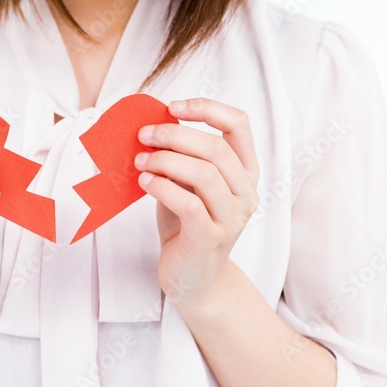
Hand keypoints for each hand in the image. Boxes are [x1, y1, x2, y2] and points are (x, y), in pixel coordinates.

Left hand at [135, 98, 259, 308]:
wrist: (195, 279)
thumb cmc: (189, 226)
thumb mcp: (189, 185)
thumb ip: (182, 157)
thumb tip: (155, 125)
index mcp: (246, 172)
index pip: (239, 125)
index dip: (208, 108)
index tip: (174, 107)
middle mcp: (246, 194)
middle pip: (216, 148)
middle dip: (175, 135)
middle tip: (144, 135)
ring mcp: (232, 218)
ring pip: (204, 174)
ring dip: (165, 161)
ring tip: (139, 162)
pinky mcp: (210, 239)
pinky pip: (188, 204)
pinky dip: (162, 187)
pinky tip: (145, 183)